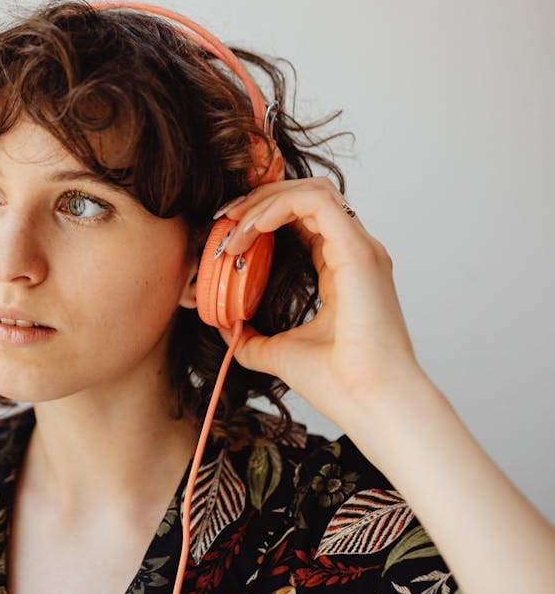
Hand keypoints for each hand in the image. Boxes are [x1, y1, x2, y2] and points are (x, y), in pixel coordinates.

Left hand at [216, 177, 427, 434]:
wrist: (370, 402)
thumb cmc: (340, 383)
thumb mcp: (278, 353)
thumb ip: (252, 338)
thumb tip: (226, 327)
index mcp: (342, 270)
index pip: (303, 221)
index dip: (262, 218)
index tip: (226, 236)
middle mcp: (355, 252)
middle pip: (307, 197)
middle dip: (259, 200)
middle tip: (223, 221)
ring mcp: (361, 249)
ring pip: (312, 191)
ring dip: (265, 201)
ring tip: (233, 225)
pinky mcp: (358, 252)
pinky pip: (315, 204)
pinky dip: (278, 206)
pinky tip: (251, 228)